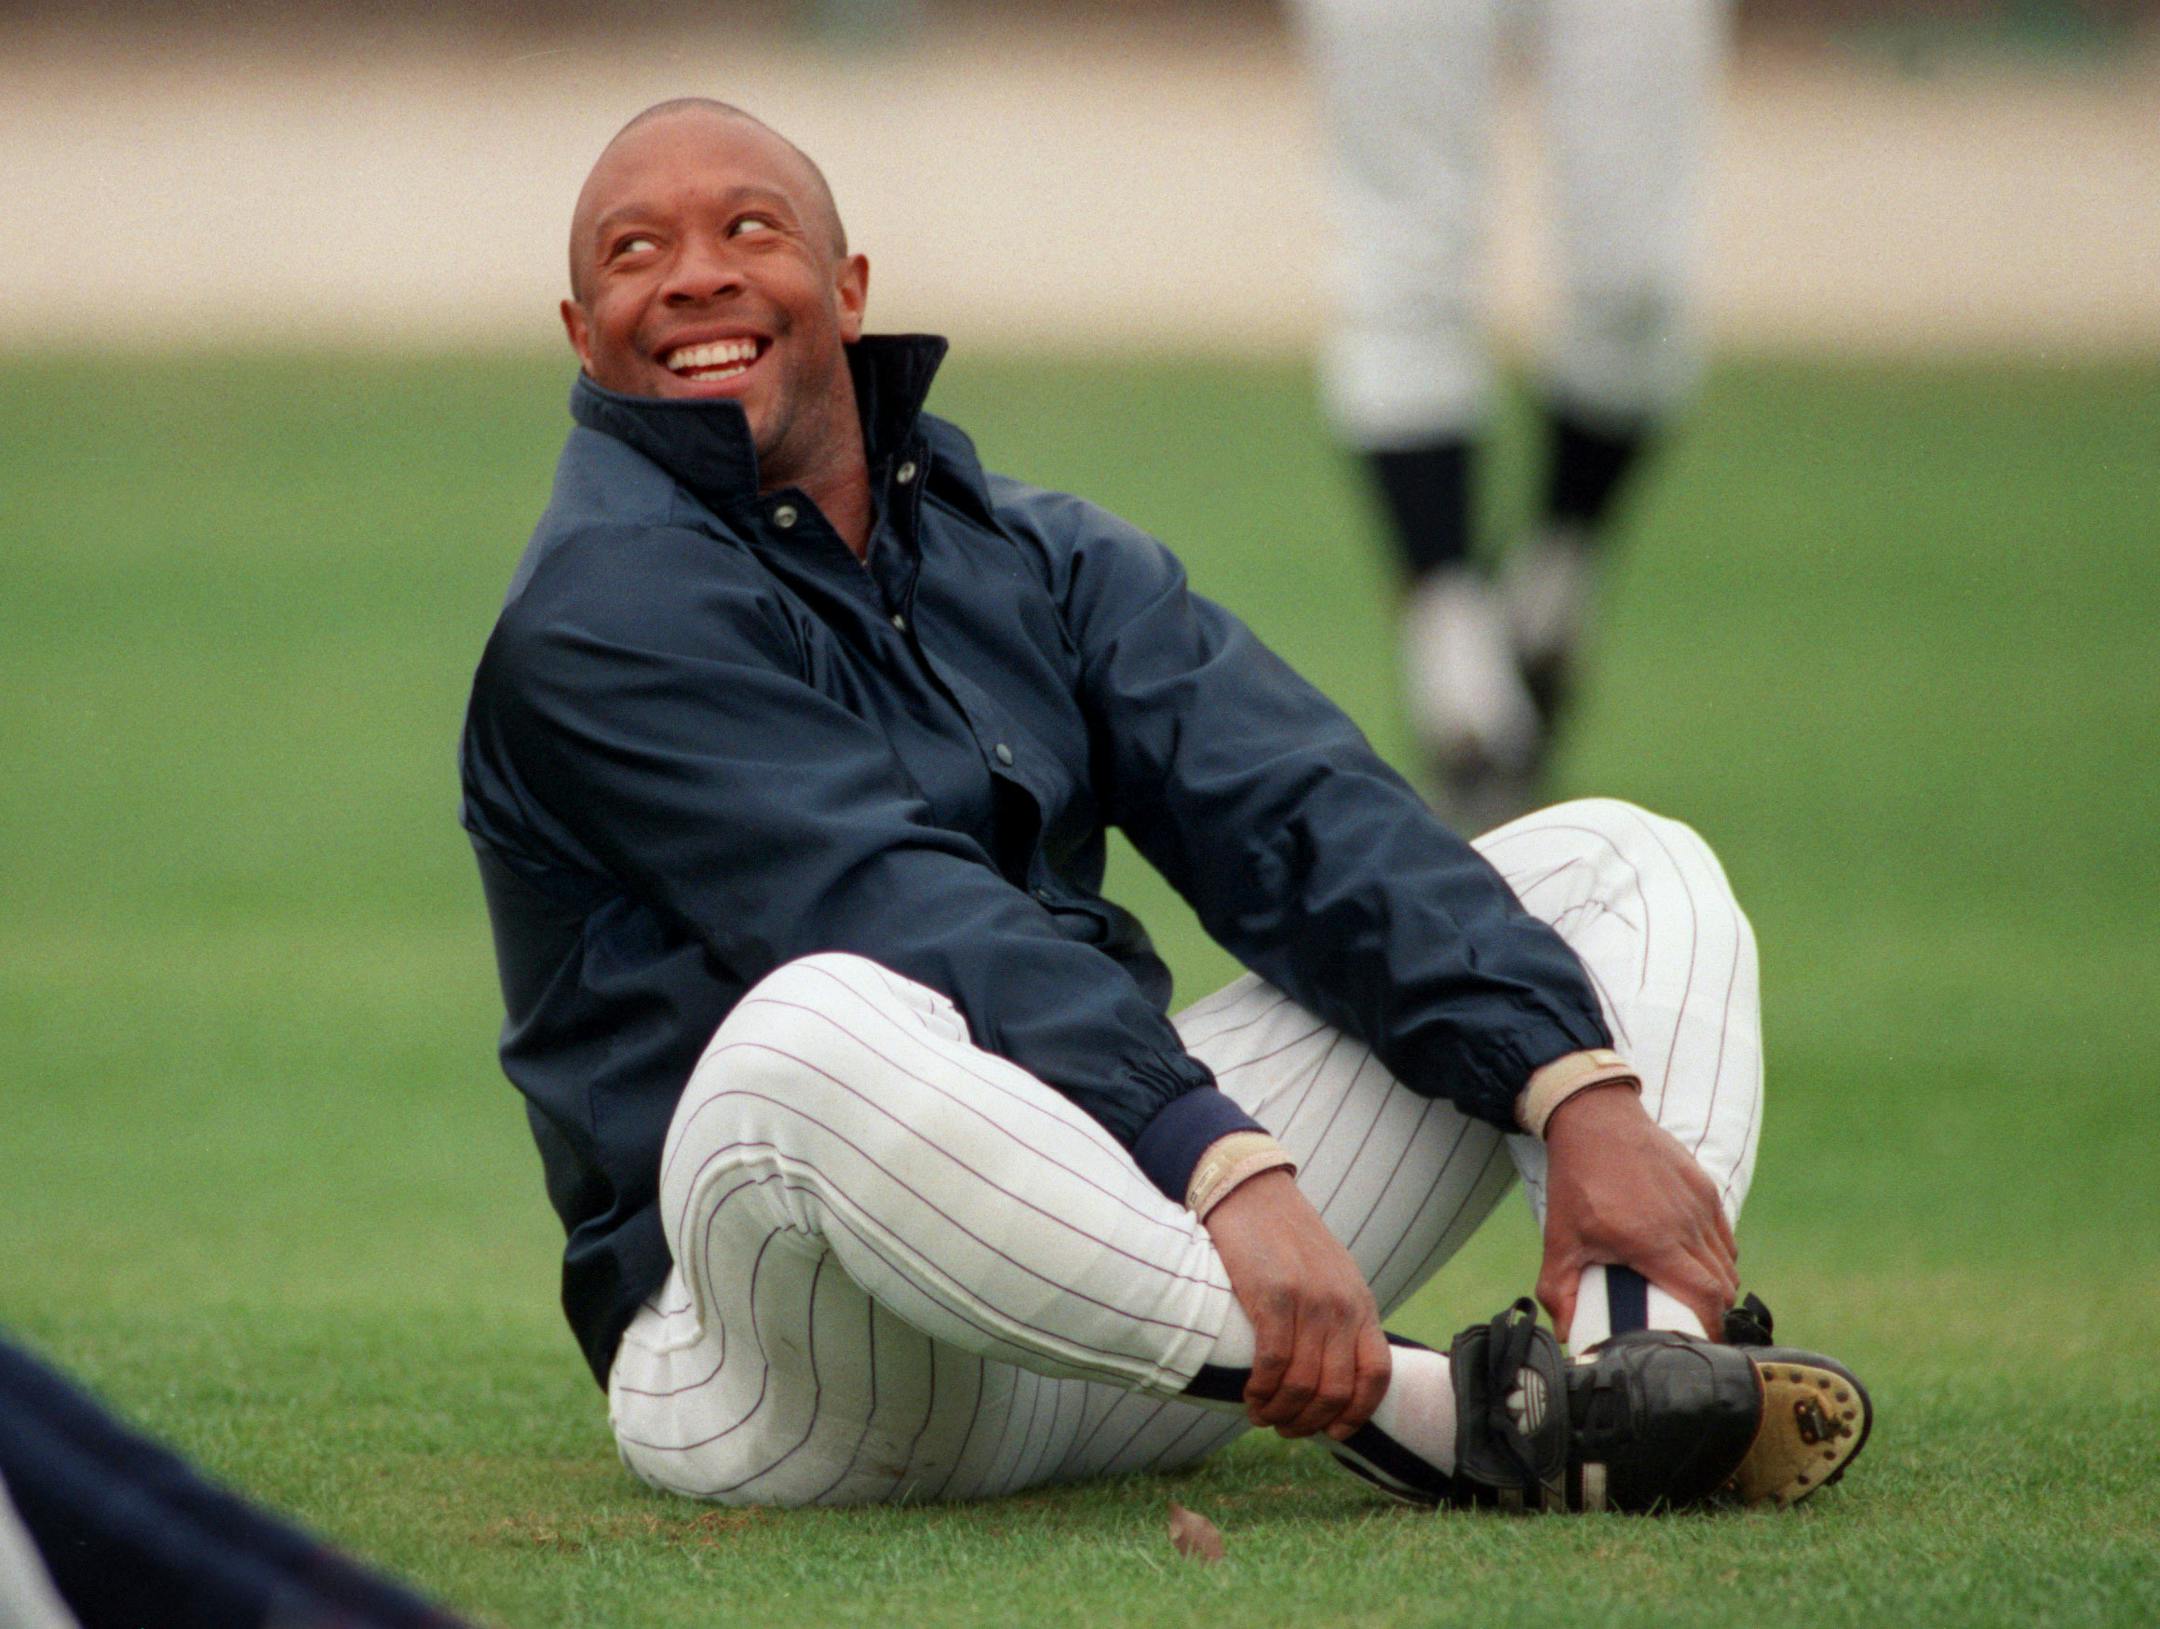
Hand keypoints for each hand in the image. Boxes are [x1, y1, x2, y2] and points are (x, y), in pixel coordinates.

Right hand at [1202, 1170, 1390, 1440]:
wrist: (1253, 1191)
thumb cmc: (1286, 1240)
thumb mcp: (1331, 1277)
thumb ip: (1339, 1319)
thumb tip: (1330, 1376)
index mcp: (1361, 1304)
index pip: (1377, 1375)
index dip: (1357, 1415)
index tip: (1332, 1433)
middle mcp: (1342, 1306)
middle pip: (1337, 1391)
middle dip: (1309, 1423)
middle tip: (1284, 1428)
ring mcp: (1310, 1300)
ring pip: (1304, 1386)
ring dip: (1280, 1413)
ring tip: (1260, 1414)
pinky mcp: (1273, 1295)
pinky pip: (1274, 1364)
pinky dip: (1261, 1391)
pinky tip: (1249, 1394)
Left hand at [1536, 1083, 1737, 1341]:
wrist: (1594, 1120)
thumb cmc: (1577, 1181)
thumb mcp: (1560, 1239)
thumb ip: (1559, 1291)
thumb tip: (1565, 1335)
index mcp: (1653, 1241)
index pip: (1704, 1296)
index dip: (1708, 1326)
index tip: (1698, 1341)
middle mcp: (1685, 1224)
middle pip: (1722, 1285)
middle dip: (1711, 1311)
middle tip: (1689, 1321)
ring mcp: (1700, 1204)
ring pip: (1727, 1262)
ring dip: (1716, 1284)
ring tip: (1691, 1294)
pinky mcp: (1705, 1187)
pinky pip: (1725, 1235)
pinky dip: (1718, 1256)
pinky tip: (1694, 1261)